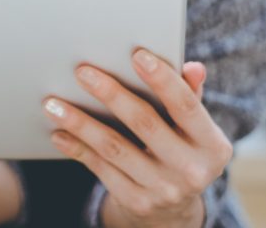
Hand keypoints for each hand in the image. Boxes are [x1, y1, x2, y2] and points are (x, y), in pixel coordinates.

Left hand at [42, 49, 232, 227]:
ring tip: (53, 103)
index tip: (137, 54)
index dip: (163, 79)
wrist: (172, 210)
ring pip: (114, 147)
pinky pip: (100, 169)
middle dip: (111, 93)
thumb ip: (189, 96)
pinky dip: (77, 149)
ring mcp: (163, 190)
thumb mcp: (193, 129)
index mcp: (212, 145)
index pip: (186, 105)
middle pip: (144, 123)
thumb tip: (192, 67)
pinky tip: (58, 132)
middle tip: (82, 71)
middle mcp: (191, 170)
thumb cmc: (179, 149)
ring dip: (80, 122)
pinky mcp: (137, 202)